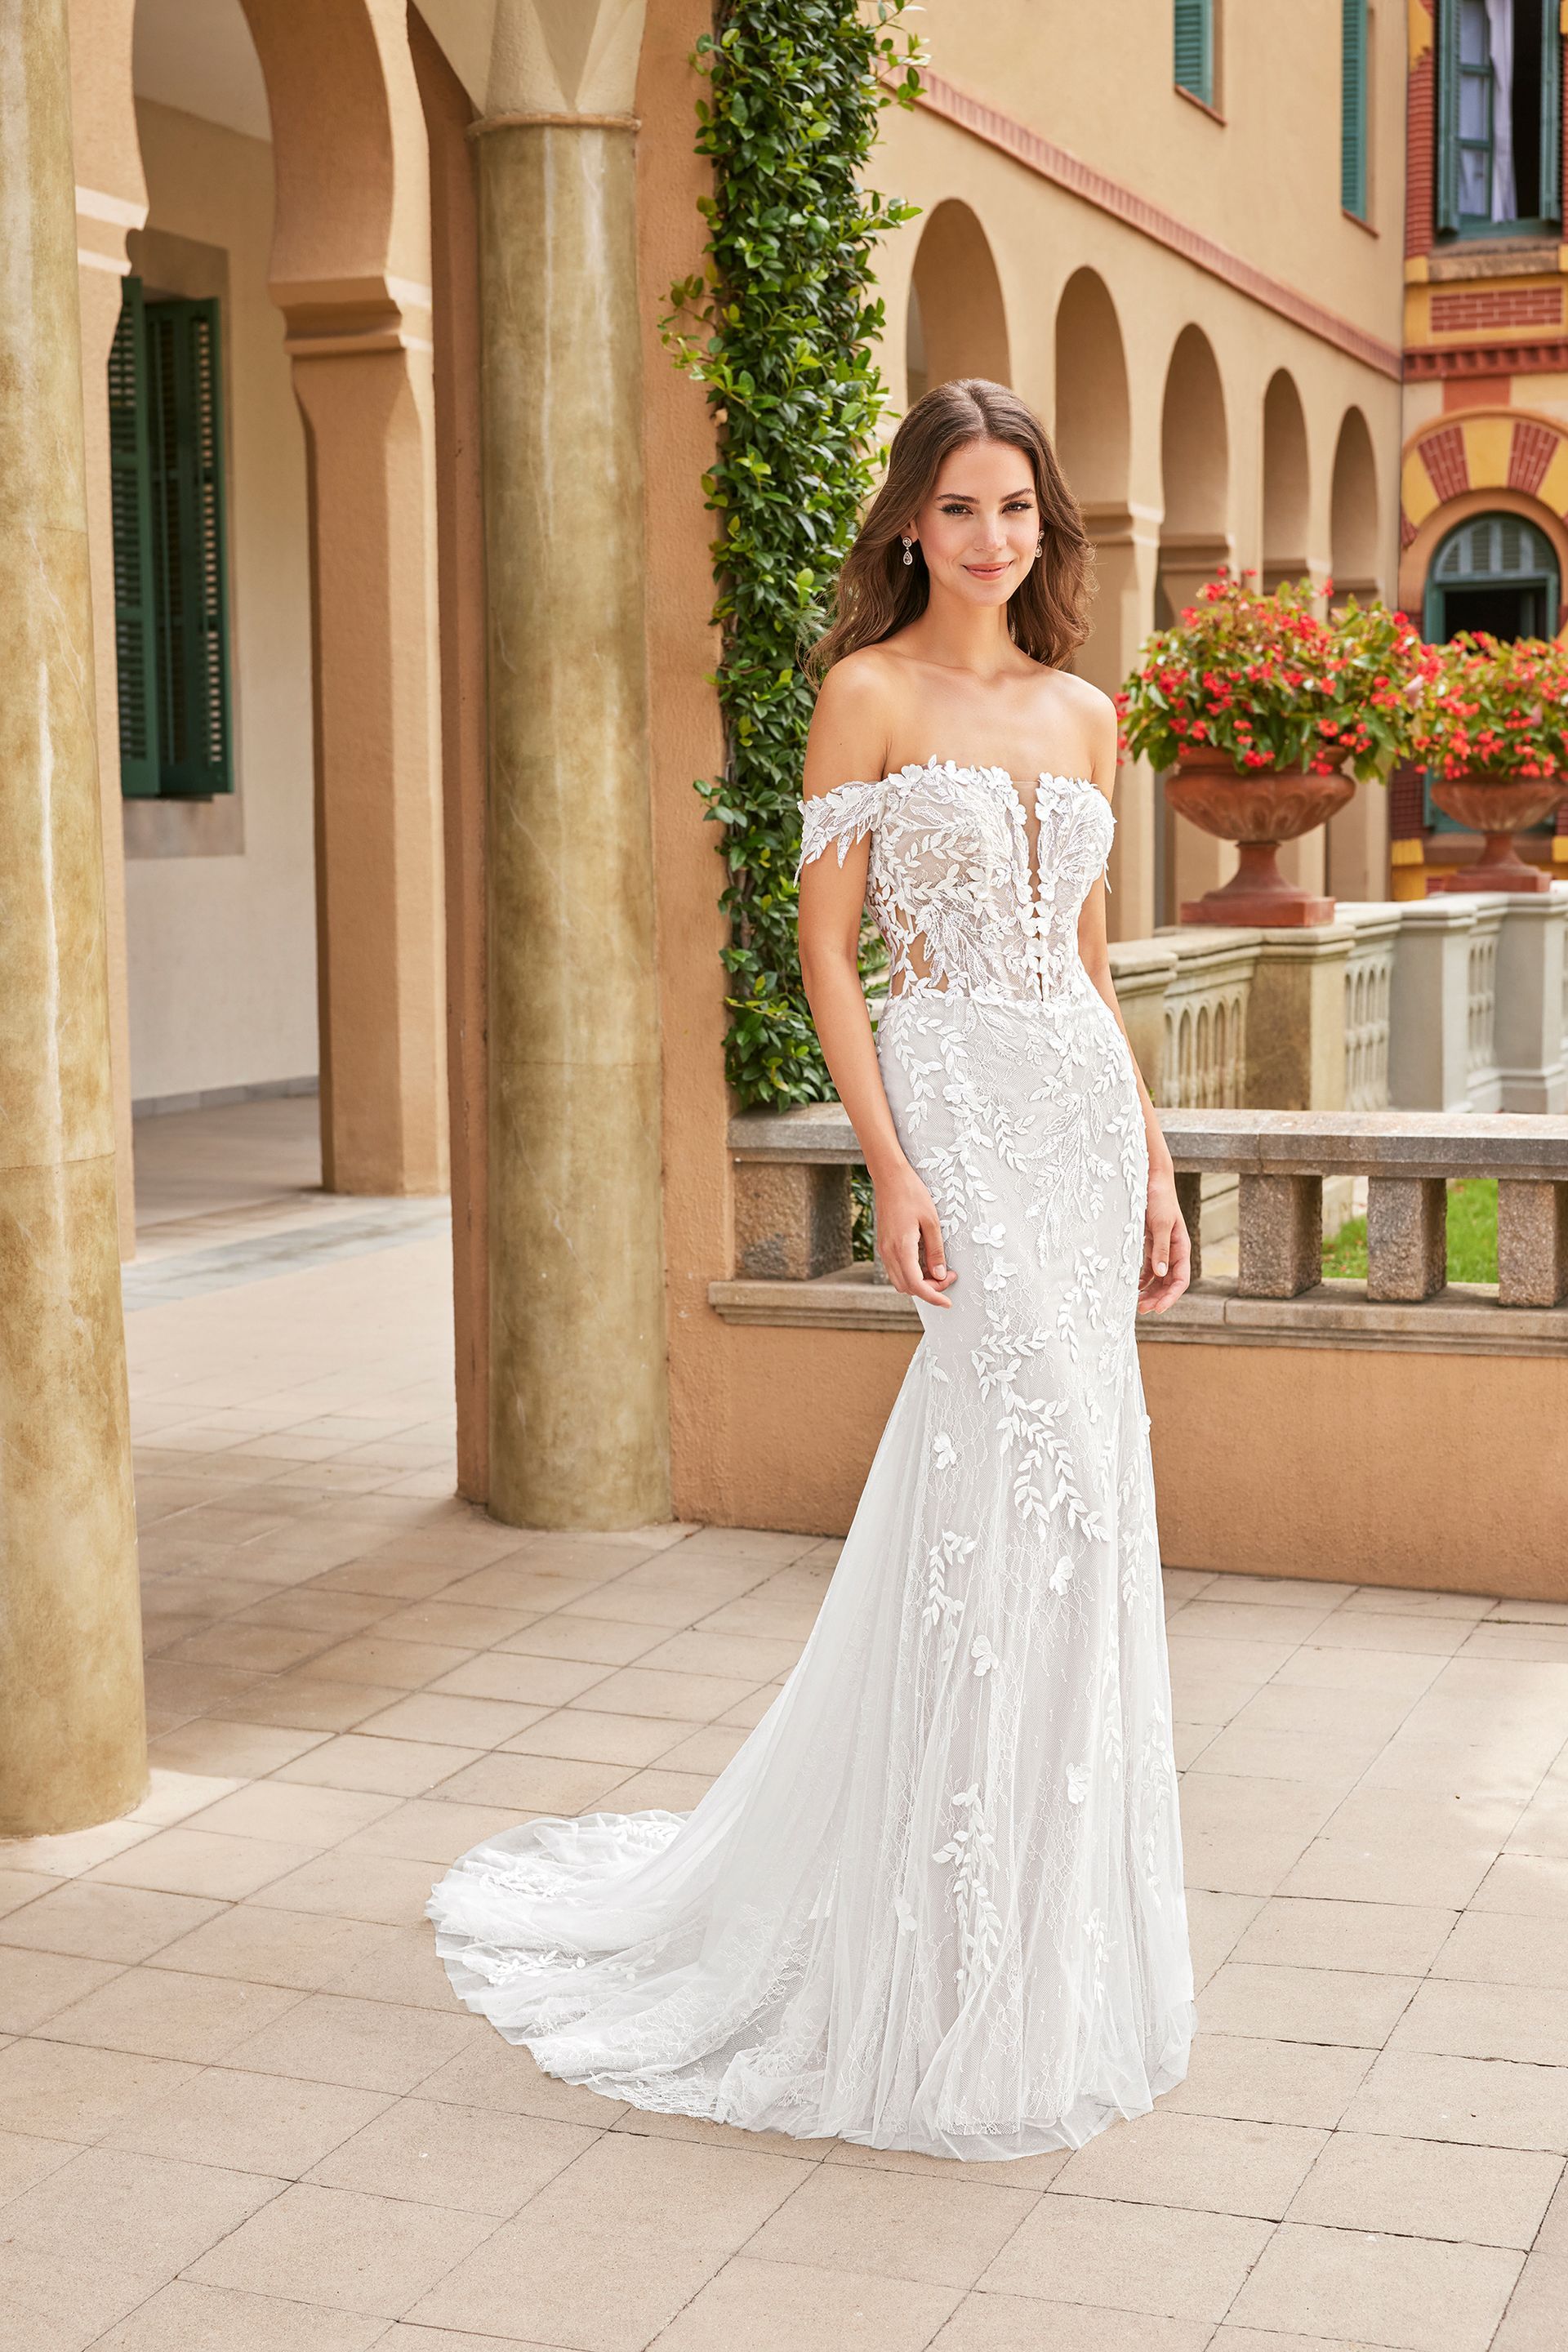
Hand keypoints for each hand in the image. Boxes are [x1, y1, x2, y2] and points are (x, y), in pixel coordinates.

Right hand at [874, 1165, 957, 1307]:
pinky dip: (910, 1273)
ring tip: (937, 1269)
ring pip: (900, 1281)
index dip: (933, 1297)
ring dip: (919, 1282)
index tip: (948, 1302)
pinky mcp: (883, 1246)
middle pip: (908, 1287)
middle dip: (929, 1289)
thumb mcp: (932, 1222)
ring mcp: (884, 1250)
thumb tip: (940, 1275)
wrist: (890, 1178)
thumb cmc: (912, 1194)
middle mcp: (889, 1253)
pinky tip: (924, 1262)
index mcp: (902, 1248)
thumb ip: (935, 1251)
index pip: (916, 1285)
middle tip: (948, 1276)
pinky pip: (895, 1270)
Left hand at [1138, 1167, 1190, 1313]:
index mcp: (1181, 1247)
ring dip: (1149, 1291)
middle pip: (1169, 1282)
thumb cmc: (1159, 1198)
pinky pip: (1148, 1267)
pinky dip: (1142, 1279)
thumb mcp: (1161, 1223)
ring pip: (1158, 1277)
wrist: (1151, 1178)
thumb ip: (1161, 1248)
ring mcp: (1162, 1248)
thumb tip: (1161, 1273)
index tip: (1158, 1309)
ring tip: (1136, 1303)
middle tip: (1141, 1310)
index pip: (1181, 1279)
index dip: (1171, 1296)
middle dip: (1157, 1298)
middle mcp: (1173, 1250)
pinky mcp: (1150, 1243)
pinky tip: (1133, 1287)